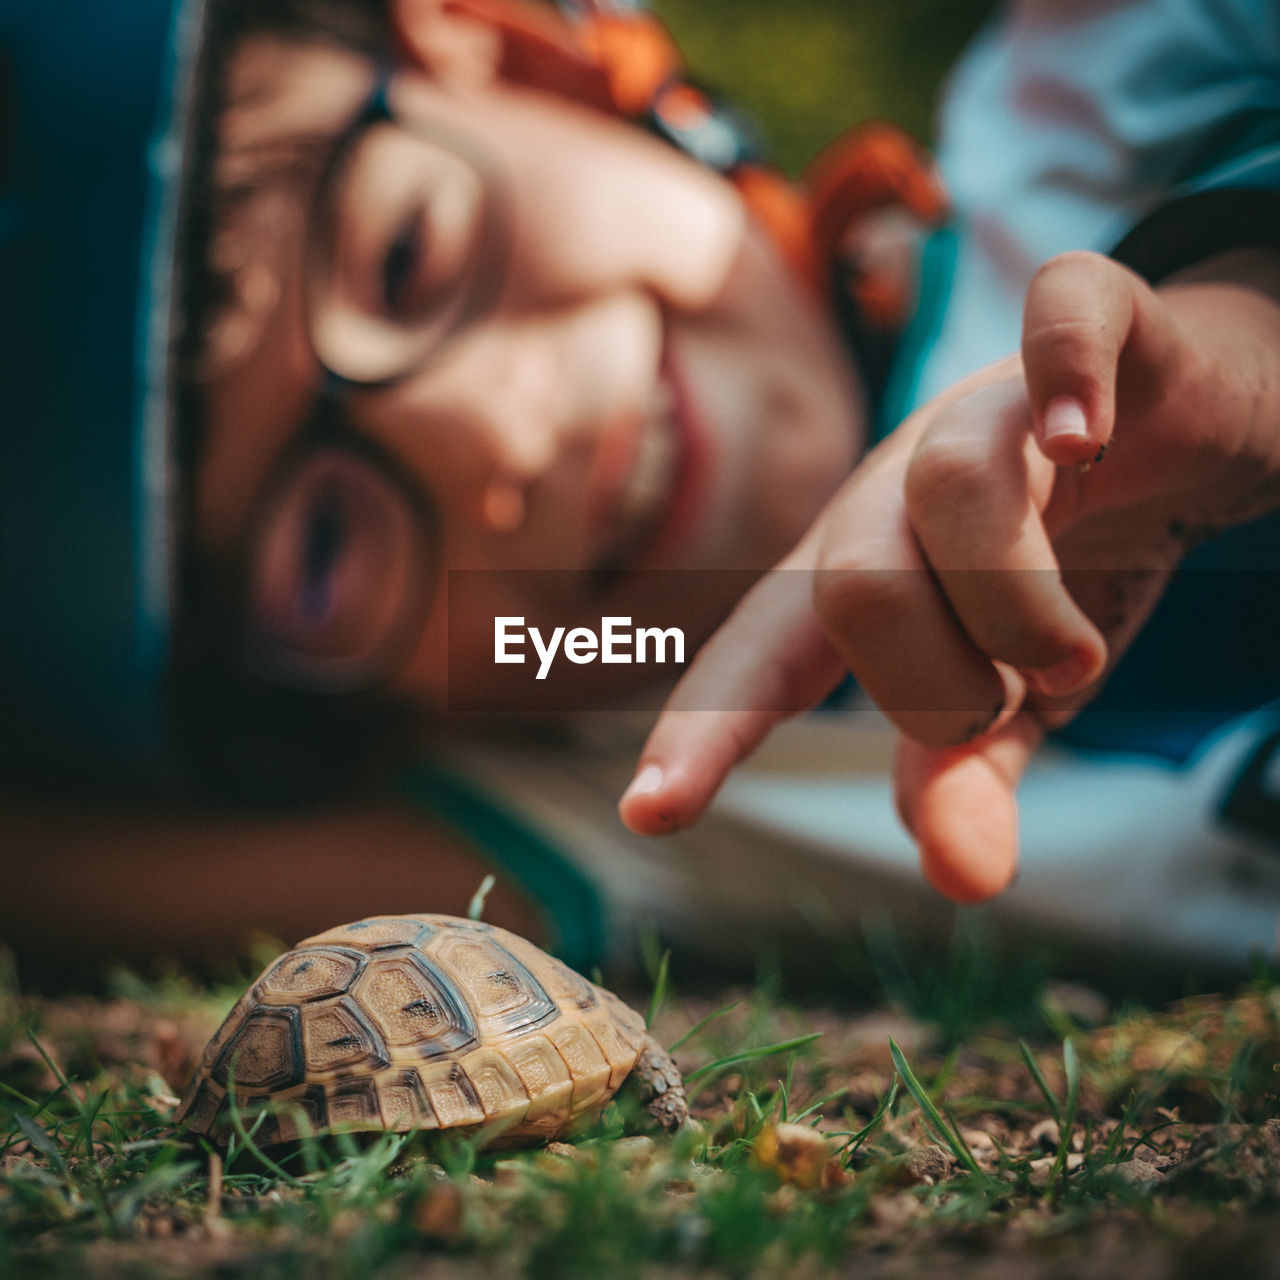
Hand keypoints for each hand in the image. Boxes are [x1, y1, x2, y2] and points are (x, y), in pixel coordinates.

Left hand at [620, 248, 1279, 900]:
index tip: (649, 814)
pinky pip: (1062, 316)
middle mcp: (897, 483)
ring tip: (1072, 655)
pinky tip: (1087, 439)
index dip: (704, 732)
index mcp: (857, 572)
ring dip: (1022, 609)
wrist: (1187, 425)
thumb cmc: (1070, 566)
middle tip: (1010, 706)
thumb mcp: (1012, 693)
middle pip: (853, 586)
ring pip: (951, 488)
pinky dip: (1069, 377)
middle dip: (938, 690)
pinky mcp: (1098, 330)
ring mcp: (989, 403)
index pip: (758, 657)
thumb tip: (957, 879)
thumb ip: (970, 774)